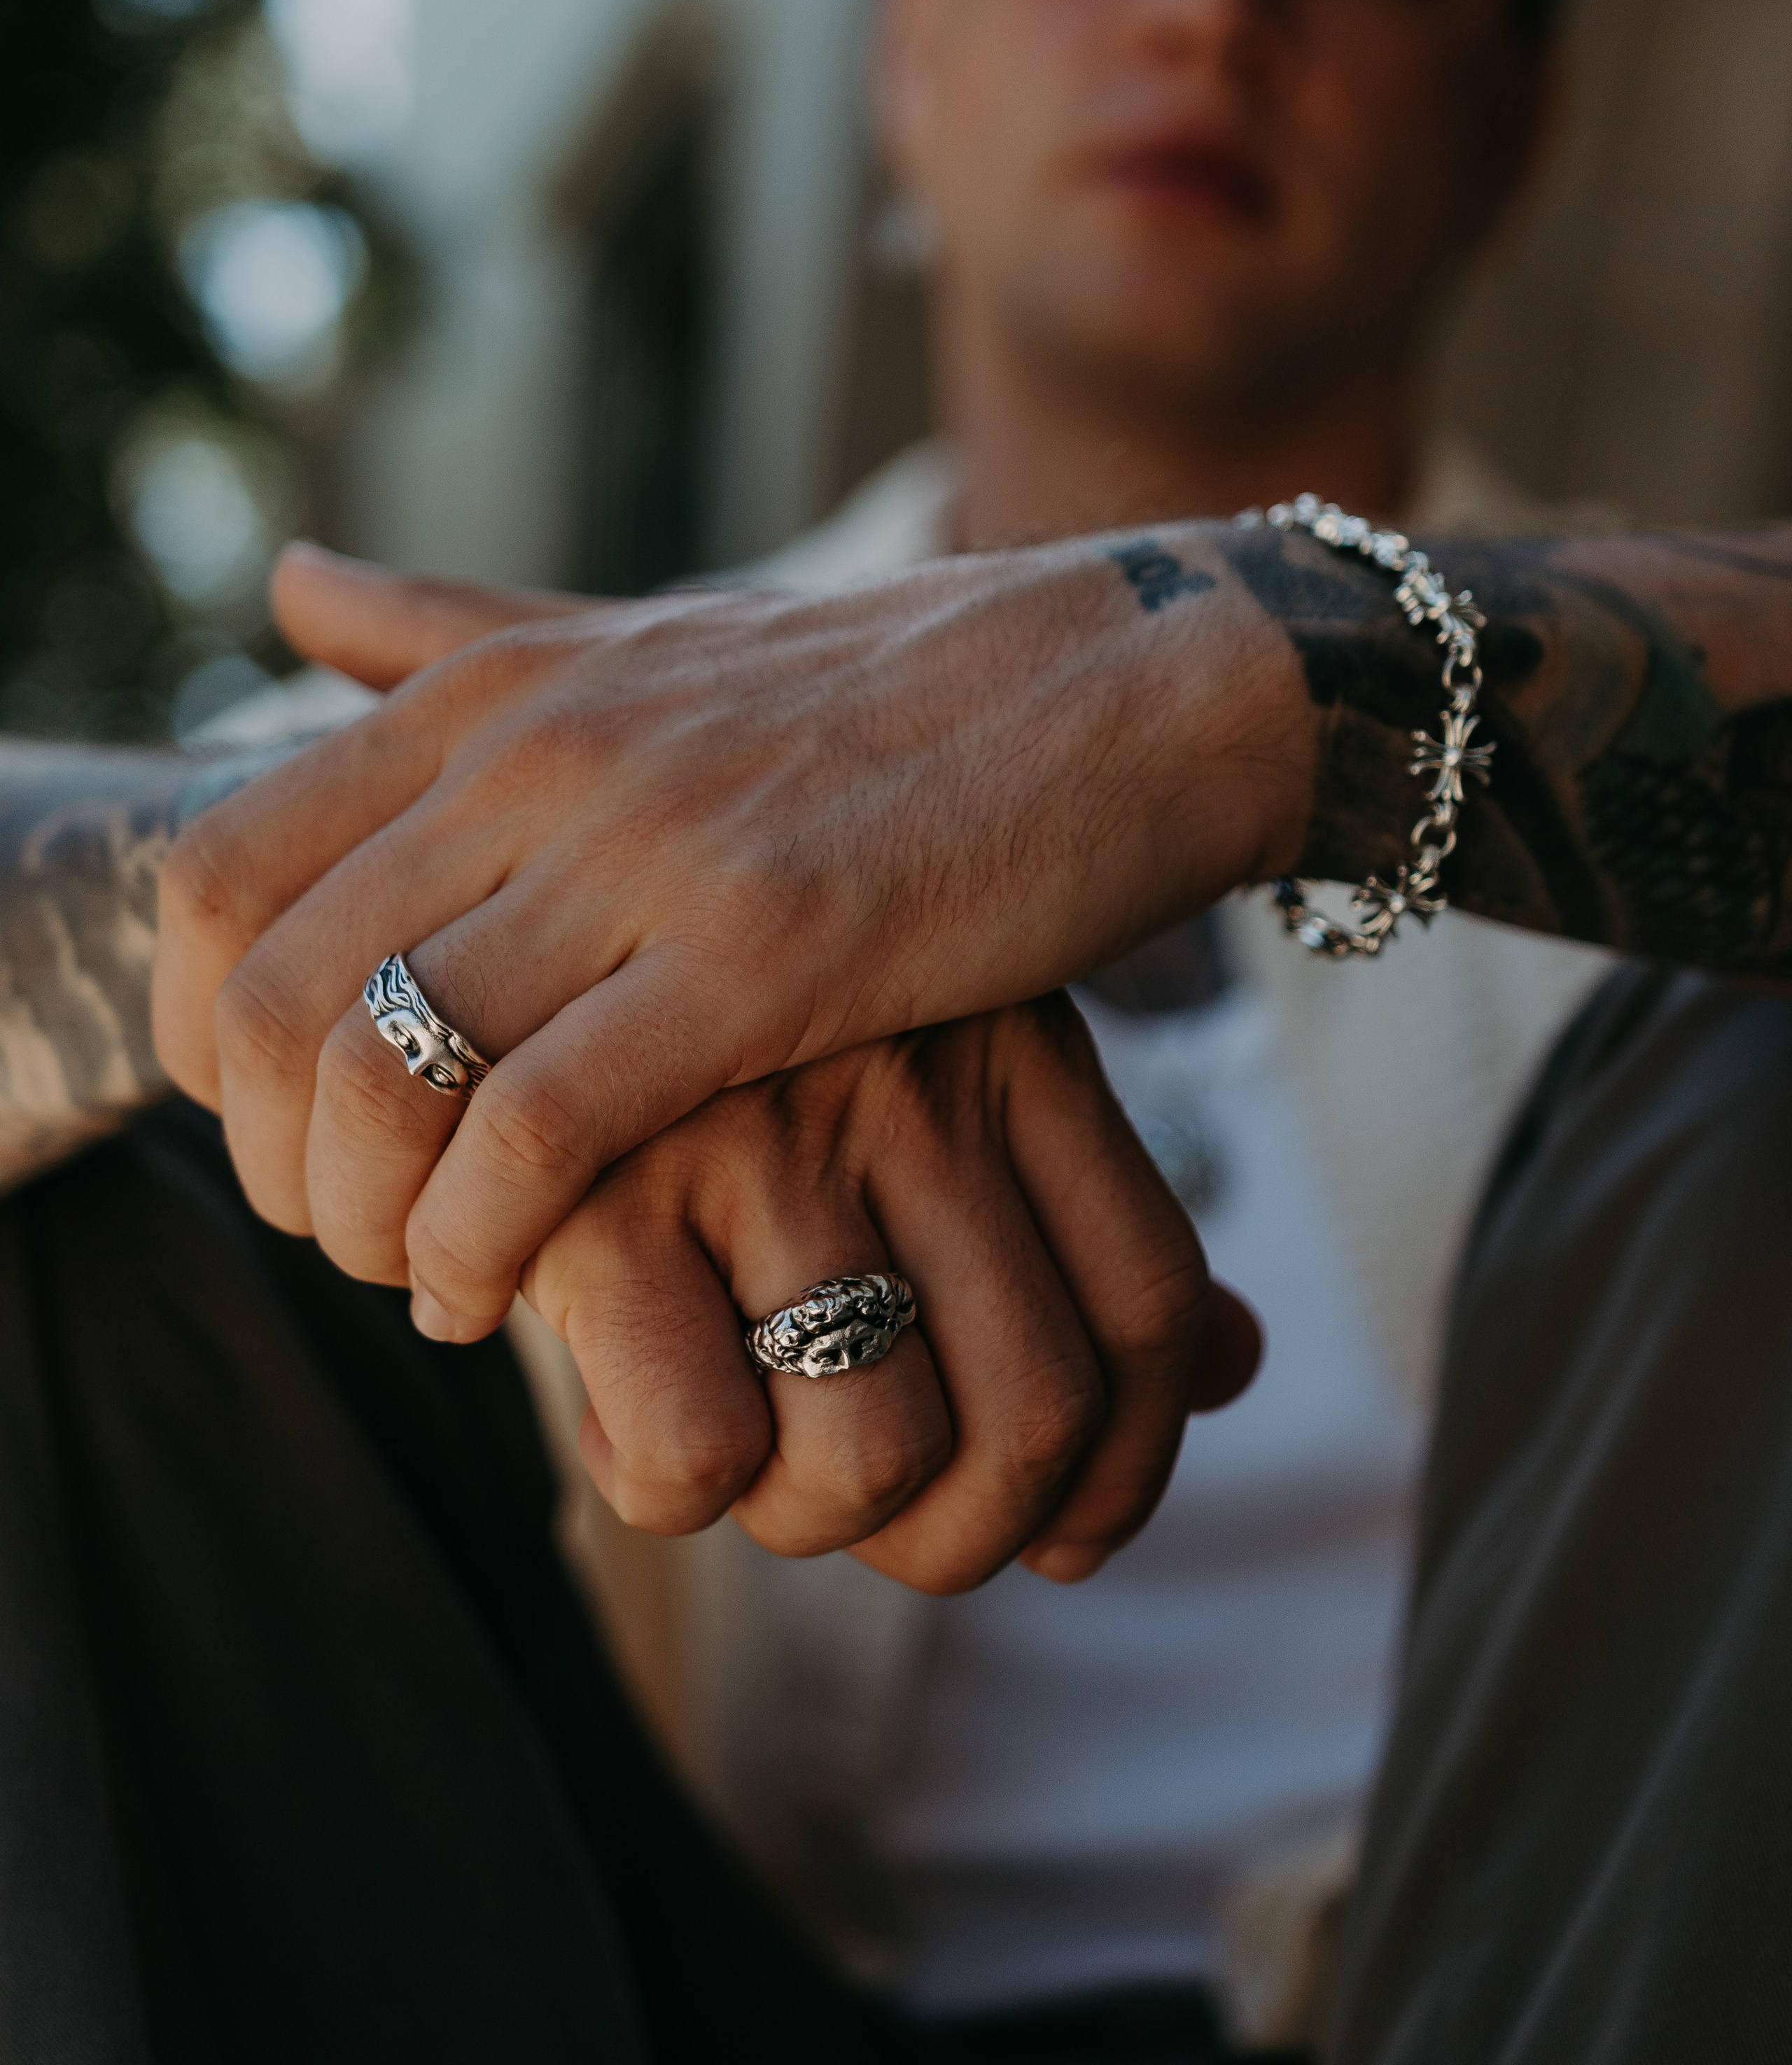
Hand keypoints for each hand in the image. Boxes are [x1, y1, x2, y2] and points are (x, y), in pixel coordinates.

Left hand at [154, 536, 1310, 1336]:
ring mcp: (647, 849)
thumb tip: (284, 584)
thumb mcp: (634, 636)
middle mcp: (536, 754)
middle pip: (266, 996)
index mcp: (491, 688)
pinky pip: (535, 1134)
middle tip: (337, 1229)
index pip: (214, 869)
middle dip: (266, 1162)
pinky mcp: (763, 954)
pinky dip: (477, 1245)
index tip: (271, 1120)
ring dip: (358, 1223)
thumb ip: (453, 631)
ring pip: (380, 1073)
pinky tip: (504, 1291)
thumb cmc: (872, 695)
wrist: (1123, 690)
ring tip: (418, 1273)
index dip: (196, 1029)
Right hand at [521, 997, 1259, 1589]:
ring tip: (741, 1460)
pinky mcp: (600, 1194)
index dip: (1130, 1464)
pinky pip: (699, 1456)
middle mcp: (908, 1081)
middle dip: (960, 1533)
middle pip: (1035, 1412)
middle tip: (871, 1517)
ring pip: (876, 1456)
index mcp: (1009, 1039)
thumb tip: (1246, 1371)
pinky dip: (667, 1490)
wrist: (482, 925)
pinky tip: (615, 1418)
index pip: (1149, 1302)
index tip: (1066, 1532)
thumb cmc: (727, 1041)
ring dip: (811, 1521)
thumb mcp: (931, 1069)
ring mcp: (760, 1134)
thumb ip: (1070, 1216)